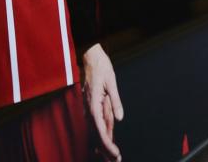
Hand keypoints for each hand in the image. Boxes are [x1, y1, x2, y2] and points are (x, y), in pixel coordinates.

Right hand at [83, 44, 122, 161]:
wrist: (91, 56)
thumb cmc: (101, 67)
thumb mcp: (112, 82)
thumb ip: (115, 101)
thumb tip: (119, 118)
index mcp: (93, 104)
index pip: (100, 129)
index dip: (107, 144)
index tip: (115, 153)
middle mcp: (88, 109)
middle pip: (96, 134)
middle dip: (105, 150)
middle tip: (115, 160)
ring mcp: (88, 108)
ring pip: (95, 131)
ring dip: (103, 145)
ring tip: (111, 157)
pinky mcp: (90, 105)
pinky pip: (95, 124)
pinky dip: (100, 135)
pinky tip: (103, 143)